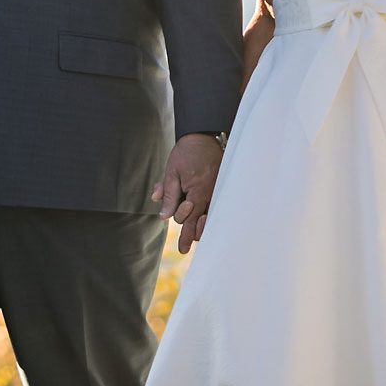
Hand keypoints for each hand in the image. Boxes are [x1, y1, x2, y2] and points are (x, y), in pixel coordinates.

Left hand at [152, 133, 223, 253]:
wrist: (203, 136)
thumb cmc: (186, 153)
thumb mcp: (172, 172)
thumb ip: (168, 195)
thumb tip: (163, 216)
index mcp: (198, 192)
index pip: (188, 218)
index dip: (183, 230)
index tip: (181, 245)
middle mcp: (211, 194)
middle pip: (201, 221)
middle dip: (191, 234)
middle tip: (184, 249)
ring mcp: (219, 190)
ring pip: (212, 215)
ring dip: (203, 227)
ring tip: (195, 237)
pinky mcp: (222, 186)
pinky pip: (218, 206)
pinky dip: (212, 215)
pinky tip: (207, 221)